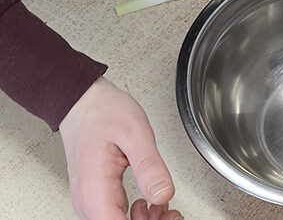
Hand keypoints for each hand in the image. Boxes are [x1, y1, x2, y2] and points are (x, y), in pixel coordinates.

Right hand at [59, 77, 179, 219]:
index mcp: (95, 189)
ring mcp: (89, 199)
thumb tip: (163, 195)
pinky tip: (152, 202)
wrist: (83, 102)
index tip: (166, 215)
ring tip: (165, 206)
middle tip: (172, 211)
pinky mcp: (96, 196)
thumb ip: (150, 166)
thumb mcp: (135, 133)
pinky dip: (137, 215)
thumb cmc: (104, 113)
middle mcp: (87, 200)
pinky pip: (115, 216)